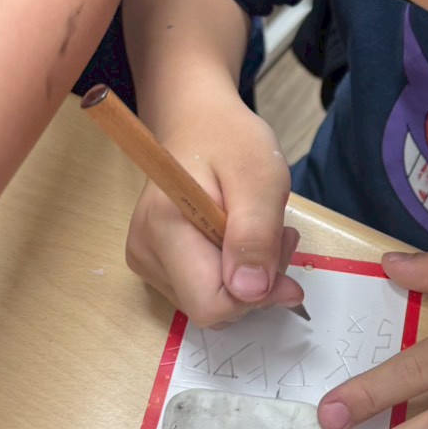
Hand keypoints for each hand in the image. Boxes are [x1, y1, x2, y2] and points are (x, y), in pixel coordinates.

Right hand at [125, 95, 303, 327]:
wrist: (197, 121)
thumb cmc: (229, 139)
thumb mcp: (260, 177)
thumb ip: (256, 235)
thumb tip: (250, 293)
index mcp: (165, 229)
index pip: (210, 305)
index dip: (255, 295)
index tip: (282, 252)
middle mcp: (145, 252)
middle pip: (211, 307)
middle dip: (256, 282)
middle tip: (278, 233)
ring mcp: (146, 259)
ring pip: (210, 300)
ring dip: (248, 276)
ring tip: (258, 227)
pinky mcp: (156, 261)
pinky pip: (203, 288)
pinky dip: (232, 271)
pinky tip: (239, 236)